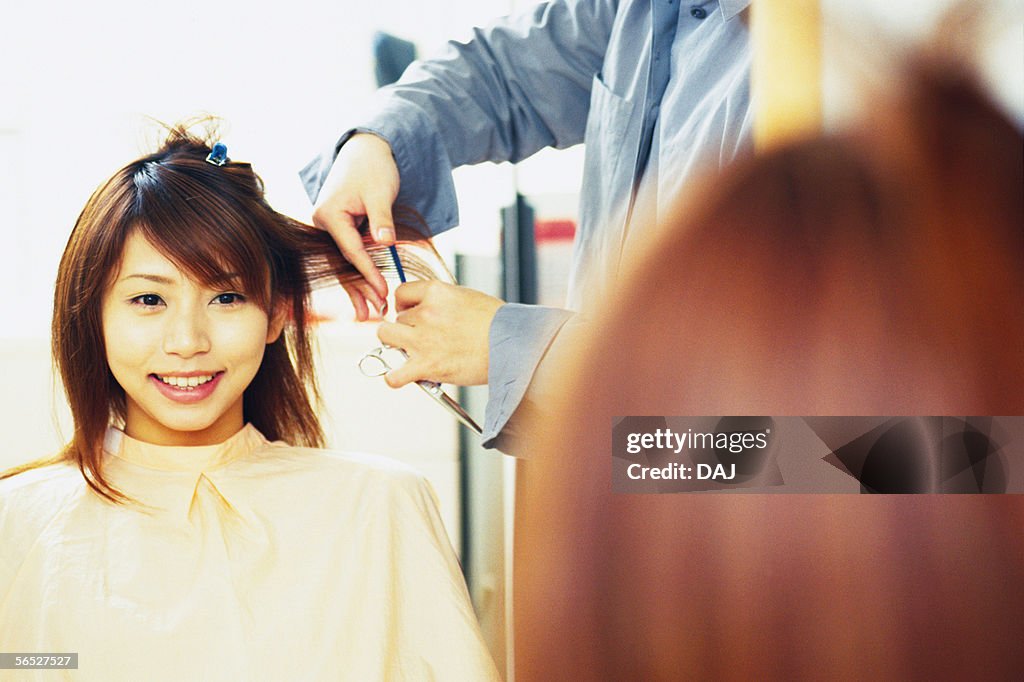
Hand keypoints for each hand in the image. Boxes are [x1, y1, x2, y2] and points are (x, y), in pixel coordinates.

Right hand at [311, 133, 399, 319]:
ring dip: (359, 288)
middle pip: (343, 263)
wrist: (366, 150)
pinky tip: (367, 295)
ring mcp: (331, 228)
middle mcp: (324, 223)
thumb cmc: (372, 168)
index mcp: (329, 214)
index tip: (383, 291)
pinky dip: (361, 273)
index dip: (368, 273)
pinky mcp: (341, 230)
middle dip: (360, 289)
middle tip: (376, 312)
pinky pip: (350, 256)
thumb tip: (385, 242)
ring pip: (345, 264)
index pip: (350, 250)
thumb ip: (382, 219)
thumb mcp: (380, 192)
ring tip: (371, 312)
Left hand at [377, 281, 504, 386]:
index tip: (408, 312)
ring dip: (395, 344)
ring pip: (386, 336)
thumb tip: (426, 310)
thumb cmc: (497, 324)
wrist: (513, 346)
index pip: (401, 293)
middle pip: (397, 317)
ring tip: (409, 352)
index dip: (403, 304)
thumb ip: (442, 302)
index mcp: (437, 292)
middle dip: (406, 326)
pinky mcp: (427, 366)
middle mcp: (426, 313)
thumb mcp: (467, 298)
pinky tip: (402, 377)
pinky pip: (394, 375)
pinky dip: (395, 378)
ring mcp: (423, 340)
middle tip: (420, 336)